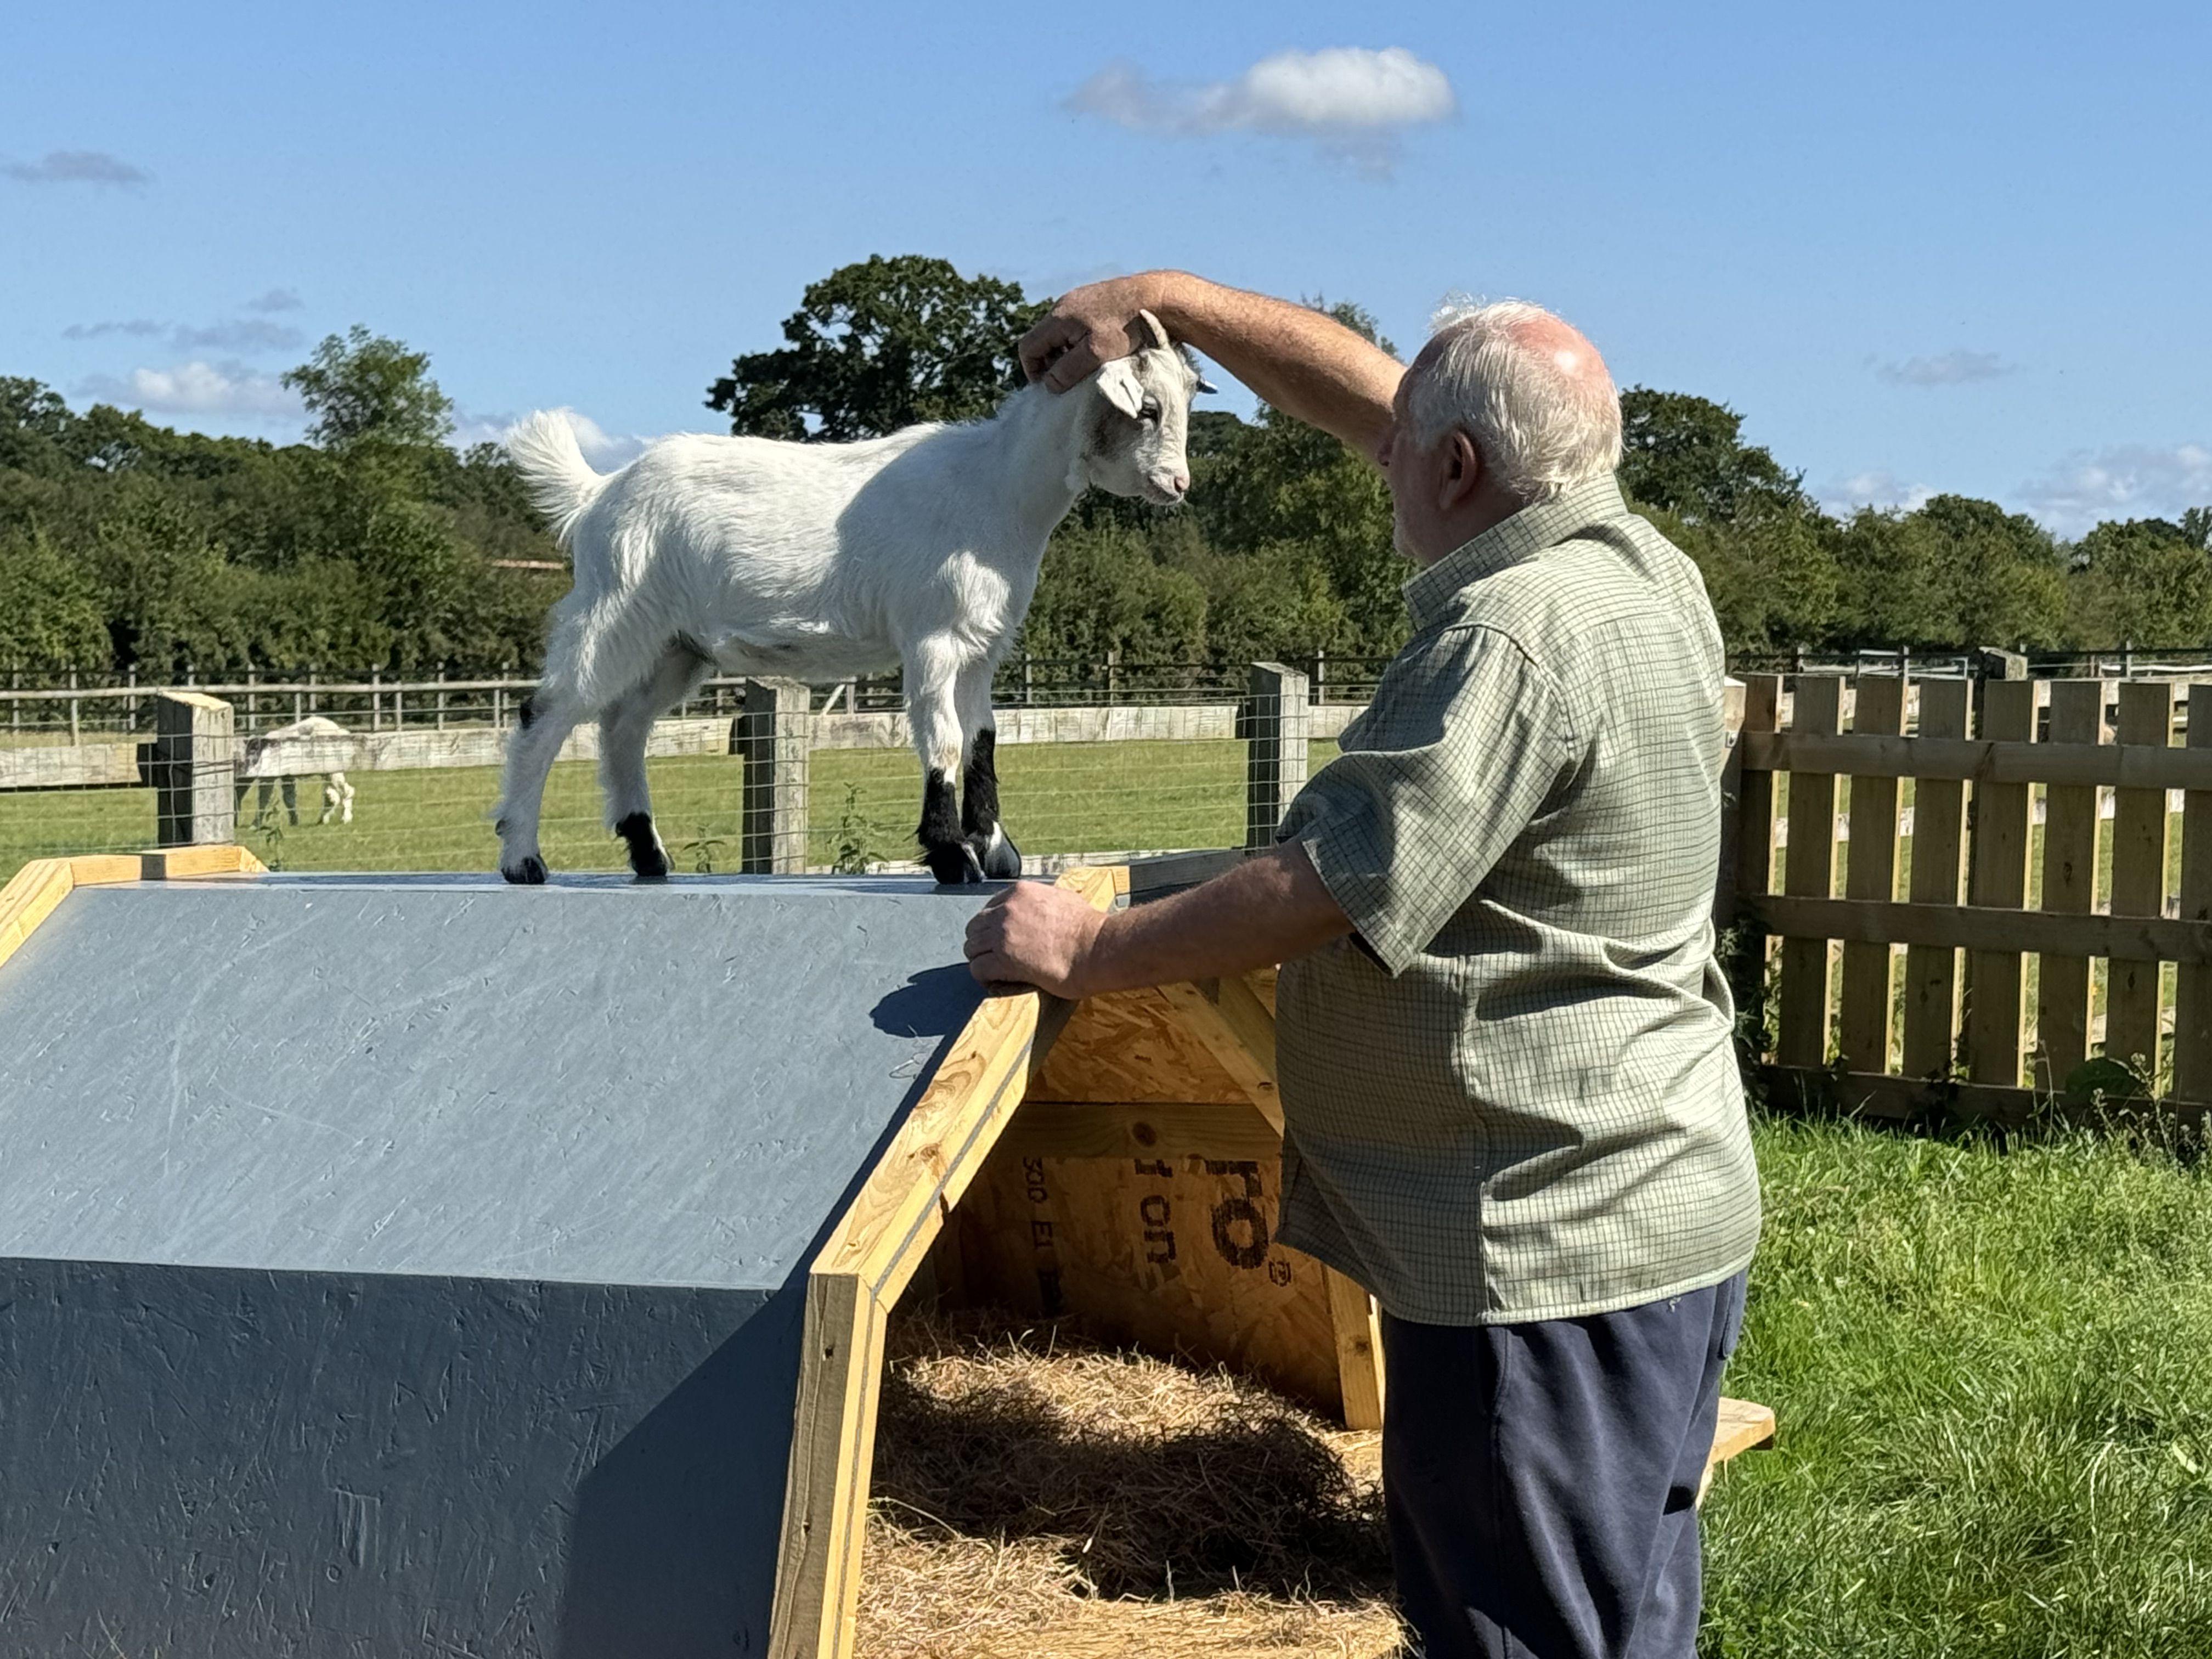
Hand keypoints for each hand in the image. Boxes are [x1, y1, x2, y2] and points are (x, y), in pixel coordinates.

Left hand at [963, 881, 1109, 996]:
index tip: (1000, 938)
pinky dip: (983, 976)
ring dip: (981, 959)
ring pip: (971, 948)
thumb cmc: (1088, 928)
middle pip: (975, 927)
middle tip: (995, 955)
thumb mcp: (1063, 898)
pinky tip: (994, 981)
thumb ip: (1043, 900)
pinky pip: (978, 968)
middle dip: (983, 942)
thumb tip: (1042, 906)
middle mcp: (1007, 911)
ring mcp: (1003, 936)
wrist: (1096, 949)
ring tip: (995, 970)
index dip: (993, 925)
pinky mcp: (1004, 961)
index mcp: (1020, 893)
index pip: (990, 907)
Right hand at [1018, 274, 1164, 390]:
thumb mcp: (1095, 354)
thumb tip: (1049, 385)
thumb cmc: (1125, 327)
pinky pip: (1075, 324)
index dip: (1032, 371)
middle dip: (1051, 362)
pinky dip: (1079, 340)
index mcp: (1057, 318)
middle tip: (1069, 379)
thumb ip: (1068, 371)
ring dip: (1066, 352)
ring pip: (1060, 332)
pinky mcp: (1093, 299)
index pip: (1027, 348)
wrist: (1154, 297)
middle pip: (1043, 340)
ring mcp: (1077, 299)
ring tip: (1086, 365)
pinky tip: (1100, 347)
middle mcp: (1062, 305)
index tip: (1049, 387)